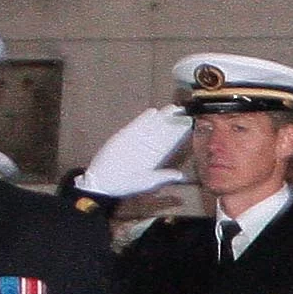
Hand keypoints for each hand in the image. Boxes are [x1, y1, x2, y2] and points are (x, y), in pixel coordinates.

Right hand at [77, 104, 194, 200]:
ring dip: (162, 117)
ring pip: (151, 126)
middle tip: (184, 110)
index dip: (178, 133)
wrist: (104, 182)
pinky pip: (136, 126)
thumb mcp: (148, 181)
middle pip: (162, 131)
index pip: (169, 143)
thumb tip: (181, 176)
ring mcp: (136, 140)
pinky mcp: (124, 136)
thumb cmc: (126, 184)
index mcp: (154, 157)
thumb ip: (164, 176)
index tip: (188, 124)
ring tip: (173, 108)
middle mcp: (146, 147)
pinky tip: (153, 112)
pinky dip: (144, 119)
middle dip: (173, 121)